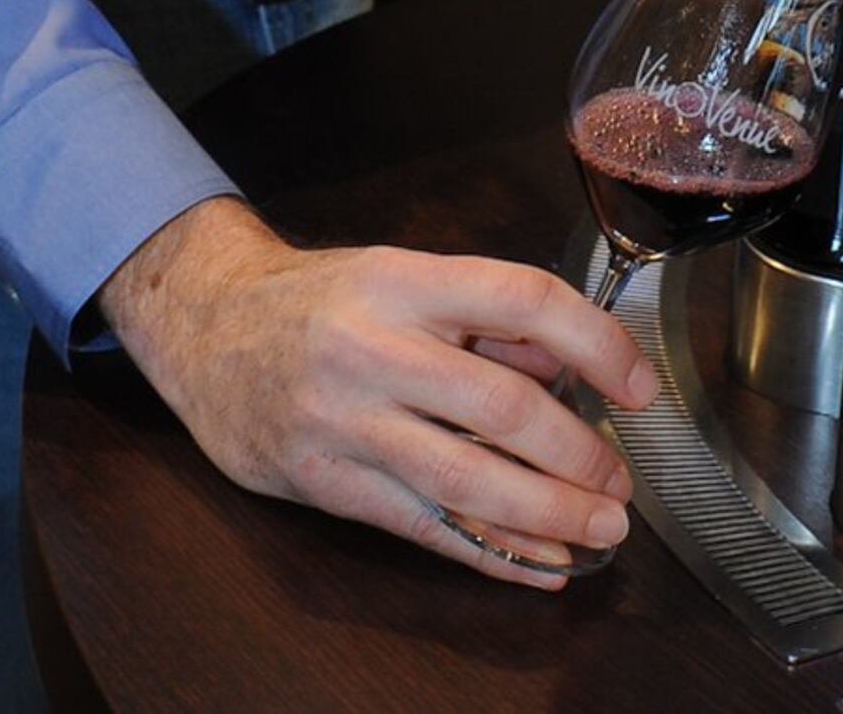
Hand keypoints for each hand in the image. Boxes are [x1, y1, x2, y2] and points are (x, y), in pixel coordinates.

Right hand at [96, 198, 656, 586]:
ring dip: (546, 514)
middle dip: (577, 455)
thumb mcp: (400, 277)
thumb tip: (574, 370)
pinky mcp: (323, 480)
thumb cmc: (317, 301)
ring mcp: (341, 420)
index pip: (519, 299)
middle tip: (621, 483)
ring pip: (462, 480)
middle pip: (499, 405)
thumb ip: (485, 322)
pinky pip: (421, 526)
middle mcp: (370, 347)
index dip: (594, 343)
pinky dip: (488, 551)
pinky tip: (538, 565)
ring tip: (600, 531)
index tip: (638, 385)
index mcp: (400, 280)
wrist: (204, 327)